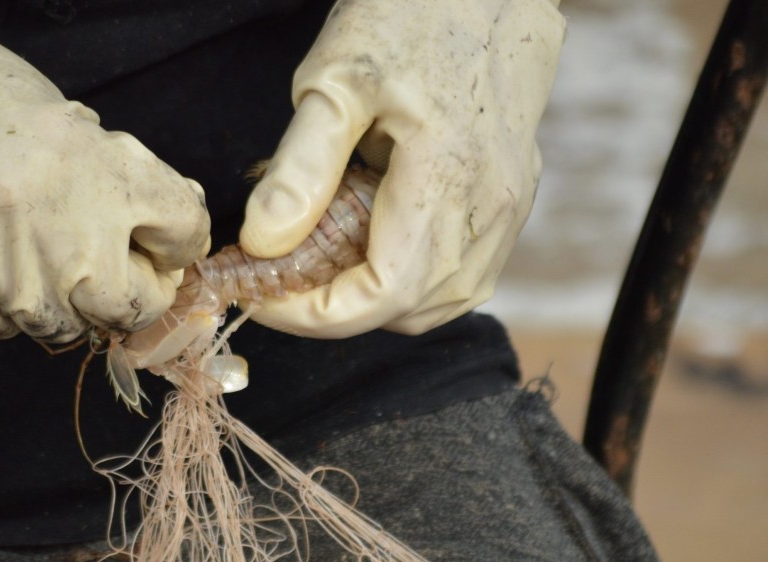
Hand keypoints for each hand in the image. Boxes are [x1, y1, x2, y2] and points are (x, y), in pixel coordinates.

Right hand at [0, 0, 209, 341]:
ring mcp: (12, 279)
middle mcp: (68, 235)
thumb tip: (158, 216)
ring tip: (6, 240)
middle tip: (97, 267)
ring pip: (63, 324)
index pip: (184, 230)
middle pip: (135, 304)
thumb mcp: (53, 115)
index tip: (163, 246)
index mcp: (101, 170)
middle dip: (126, 292)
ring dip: (51, 296)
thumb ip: (112, 172)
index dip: (177, 242)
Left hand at [239, 0, 563, 337]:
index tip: (264, 298)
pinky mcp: (514, 200)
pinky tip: (375, 245)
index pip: (382, 293)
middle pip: (410, 310)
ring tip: (324, 264)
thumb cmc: (410, 15)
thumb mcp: (333, 82)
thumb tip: (264, 244)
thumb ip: (299, 169)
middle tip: (283, 280)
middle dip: (338, 310)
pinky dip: (413, 282)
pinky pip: (465, 274)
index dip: (314, 315)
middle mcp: (491, 205)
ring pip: (442, 302)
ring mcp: (510, 206)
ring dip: (378, 301)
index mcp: (446, 174)